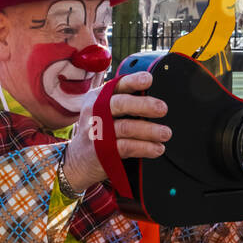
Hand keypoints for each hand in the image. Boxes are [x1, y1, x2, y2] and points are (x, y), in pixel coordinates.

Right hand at [62, 70, 171, 193]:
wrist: (76, 162)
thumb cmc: (95, 133)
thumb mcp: (100, 113)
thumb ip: (120, 103)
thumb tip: (152, 97)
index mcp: (96, 98)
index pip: (116, 85)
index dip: (133, 81)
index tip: (148, 79)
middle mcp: (95, 112)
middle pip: (121, 104)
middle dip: (144, 105)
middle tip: (162, 109)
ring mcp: (96, 132)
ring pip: (127, 127)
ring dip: (150, 130)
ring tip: (165, 133)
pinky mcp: (102, 152)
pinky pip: (127, 147)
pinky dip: (145, 148)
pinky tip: (157, 148)